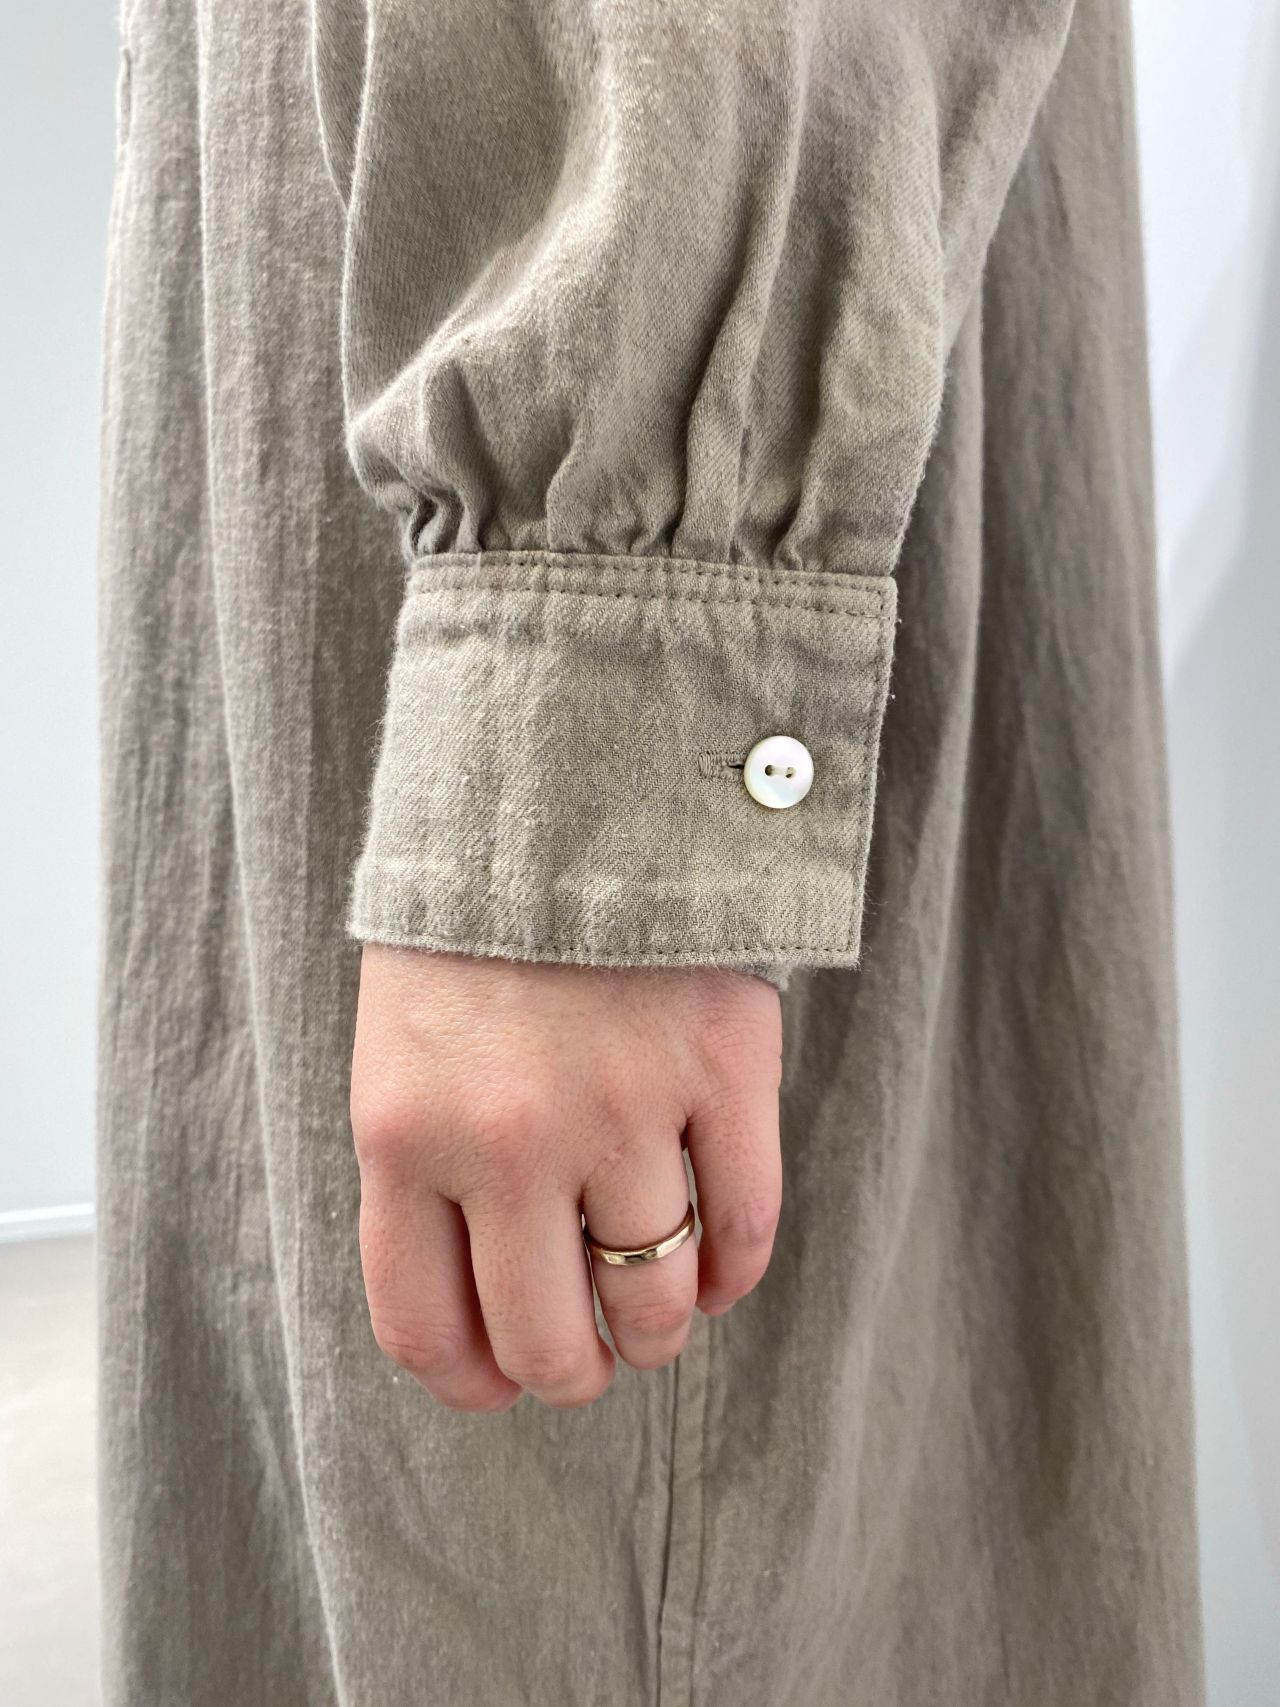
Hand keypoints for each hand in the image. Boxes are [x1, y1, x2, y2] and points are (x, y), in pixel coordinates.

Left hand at [350, 945, 782, 1411]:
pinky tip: (722, 1269)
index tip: (502, 1383)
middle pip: (546, 1338)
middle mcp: (507, 1138)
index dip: (472, 1383)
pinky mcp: (724, 1066)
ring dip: (658, 1332)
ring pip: (654, 1298)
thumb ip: (424, 1177)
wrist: (565, 785)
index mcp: (402, 1133)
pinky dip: (737, 1272)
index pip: (425, 1325)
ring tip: (655, 1318)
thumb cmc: (471, 933)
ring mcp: (623, 1104)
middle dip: (572, 1374)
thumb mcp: (401, 1049)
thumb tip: (487, 1317)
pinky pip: (748, 1226)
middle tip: (589, 1360)